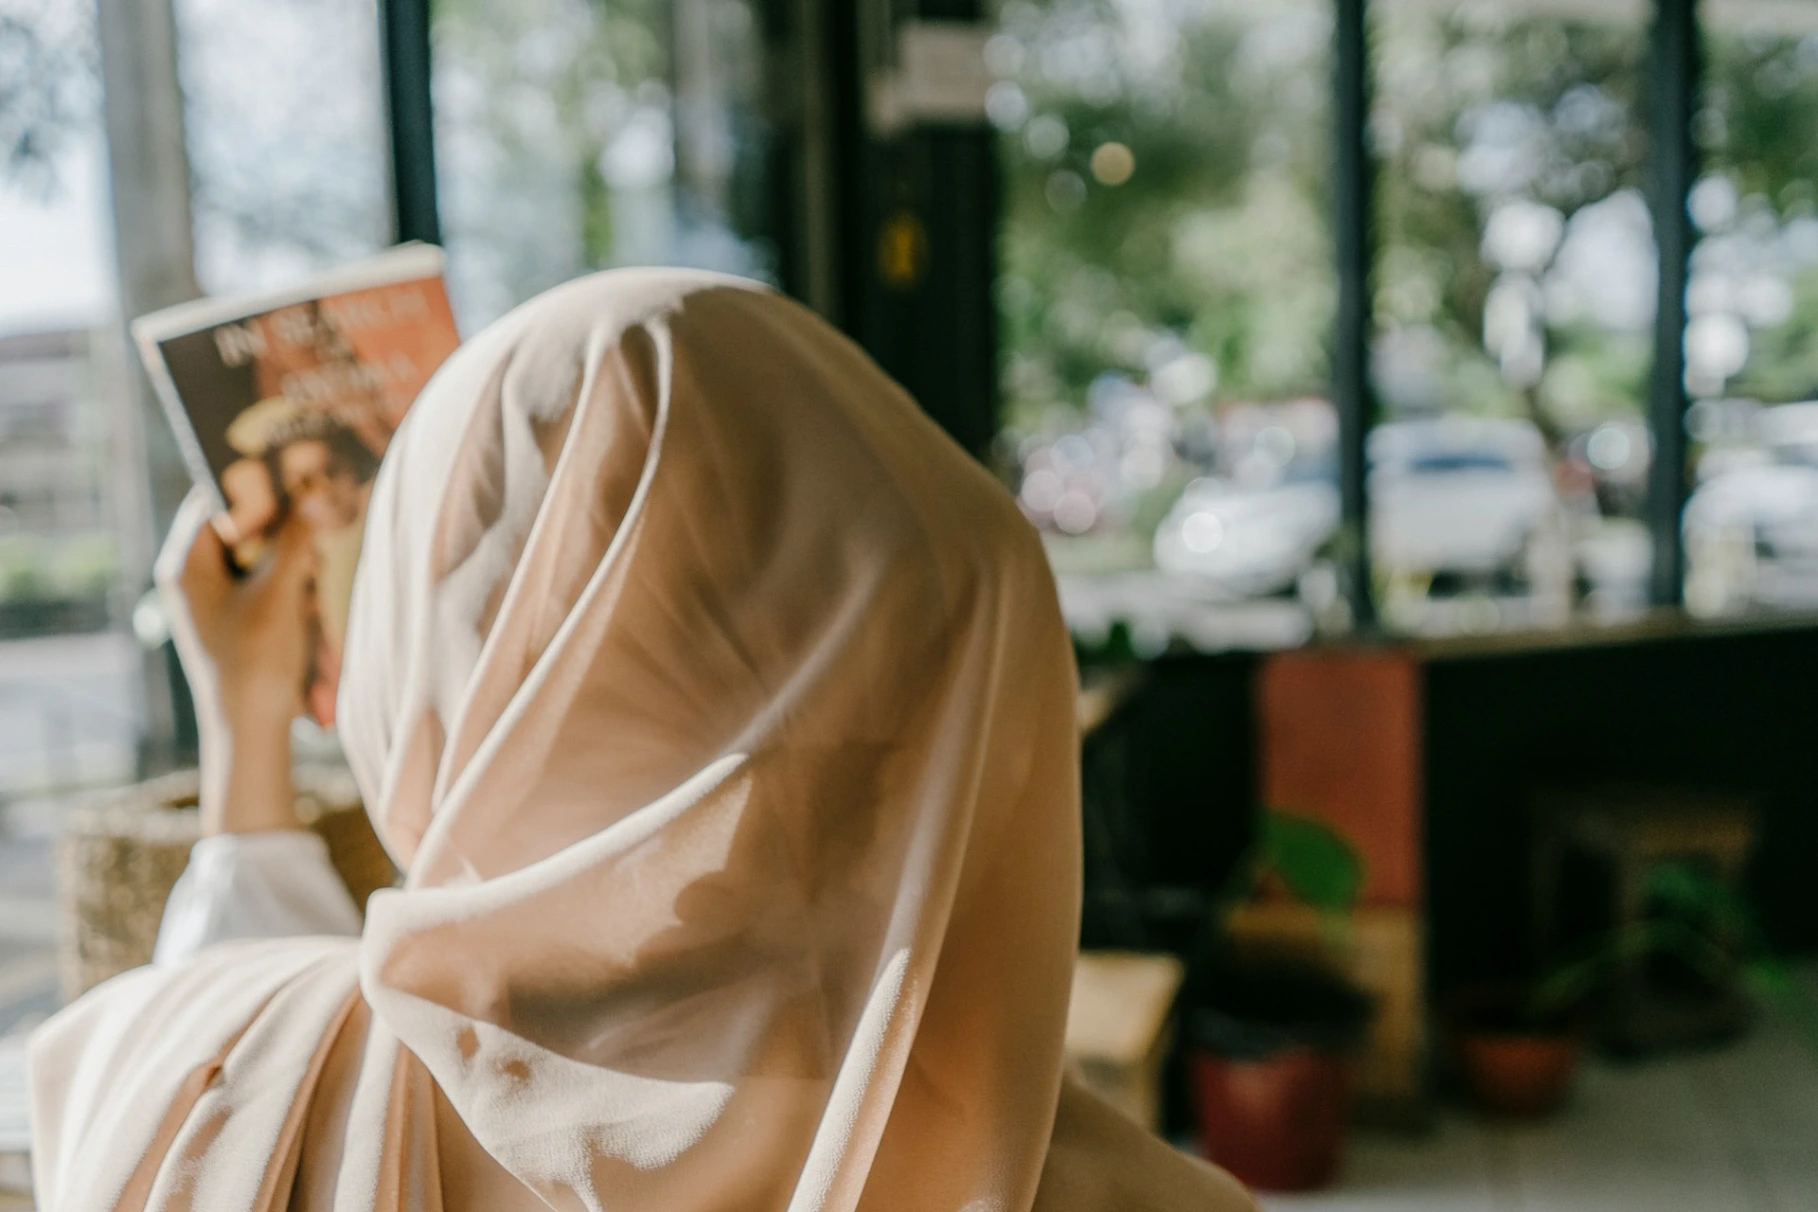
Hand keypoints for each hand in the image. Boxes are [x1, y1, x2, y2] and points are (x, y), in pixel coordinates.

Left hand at [155, 489, 317, 833]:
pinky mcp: (248, 621)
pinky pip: (282, 595)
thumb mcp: (281, 595)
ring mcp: (224, 599)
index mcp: (188, 565)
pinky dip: (305, 609)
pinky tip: (315, 639)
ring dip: (307, 589)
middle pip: (254, 532)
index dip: (259, 485)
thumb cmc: (254, 665)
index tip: (300, 473)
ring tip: (316, 622)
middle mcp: (199, 577)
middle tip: (323, 548)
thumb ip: (298, 539)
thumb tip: (316, 489)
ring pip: (276, 565)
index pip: (218, 499)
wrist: (251, 737)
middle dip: (295, 548)